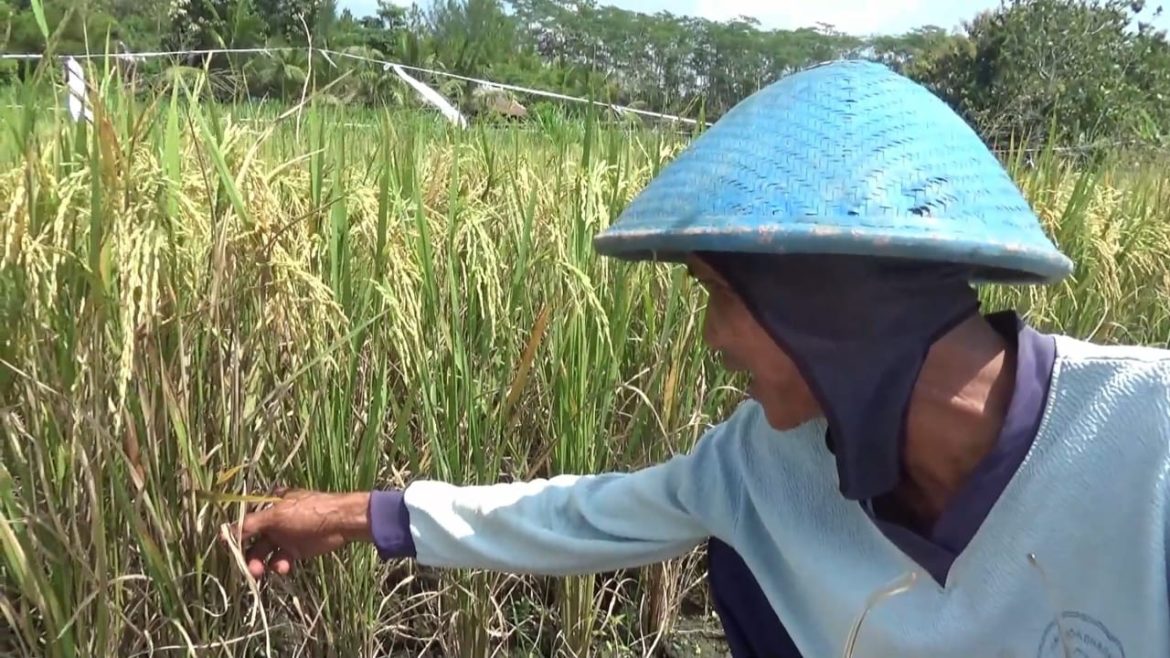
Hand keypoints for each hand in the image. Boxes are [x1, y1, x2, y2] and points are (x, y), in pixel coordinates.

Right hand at [223, 488, 371, 578]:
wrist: (341, 522)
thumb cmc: (308, 512)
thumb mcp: (276, 516)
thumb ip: (250, 525)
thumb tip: (223, 533)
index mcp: (268, 505)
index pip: (245, 521)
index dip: (236, 536)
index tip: (227, 549)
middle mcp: (274, 520)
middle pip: (252, 540)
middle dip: (248, 555)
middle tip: (247, 568)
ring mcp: (284, 535)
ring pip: (264, 552)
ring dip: (261, 563)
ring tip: (262, 571)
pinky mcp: (295, 550)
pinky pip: (280, 560)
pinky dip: (279, 565)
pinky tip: (285, 567)